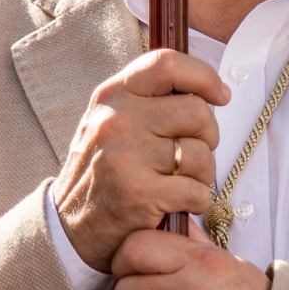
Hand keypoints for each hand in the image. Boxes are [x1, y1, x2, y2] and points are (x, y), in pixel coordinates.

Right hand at [52, 50, 227, 273]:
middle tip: (192, 154)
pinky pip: (198, 191)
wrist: (68, 226)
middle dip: (208, 136)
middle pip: (197, 111)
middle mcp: (117, 120)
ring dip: (202, 174)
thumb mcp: (111, 121)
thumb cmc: (103, 170)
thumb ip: (149, 99)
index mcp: (112, 95)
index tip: (220, 96)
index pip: (167, 63)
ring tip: (179, 181)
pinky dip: (196, 201)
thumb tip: (207, 90)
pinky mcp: (138, 194)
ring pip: (201, 154)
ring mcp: (126, 157)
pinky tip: (176, 203)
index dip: (204, 76)